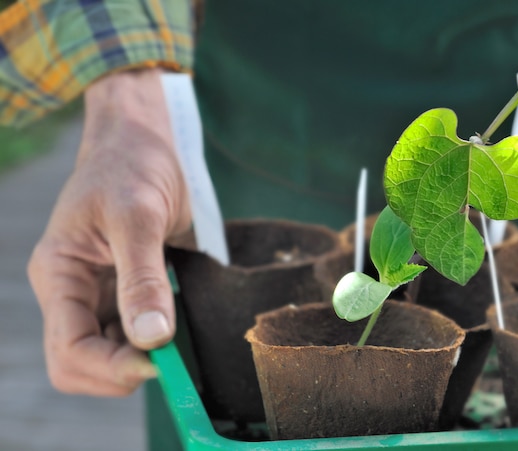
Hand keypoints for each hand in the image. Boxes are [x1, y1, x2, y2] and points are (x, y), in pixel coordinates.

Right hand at [28, 69, 191, 395]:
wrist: (146, 140)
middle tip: (169, 359)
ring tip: (177, 339)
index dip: (110, 367)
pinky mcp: (124, 287)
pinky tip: (176, 325)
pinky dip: (152, 340)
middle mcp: (72, 289)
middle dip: (122, 371)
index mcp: (59, 273)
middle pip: (80, 362)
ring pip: (107, 352)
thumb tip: (152, 337)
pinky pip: (130, 331)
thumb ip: (142, 277)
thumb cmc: (133, 165)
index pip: (69, 347)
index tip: (158, 361)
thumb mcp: (138, 217)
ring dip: (140, 358)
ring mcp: (97, 291)